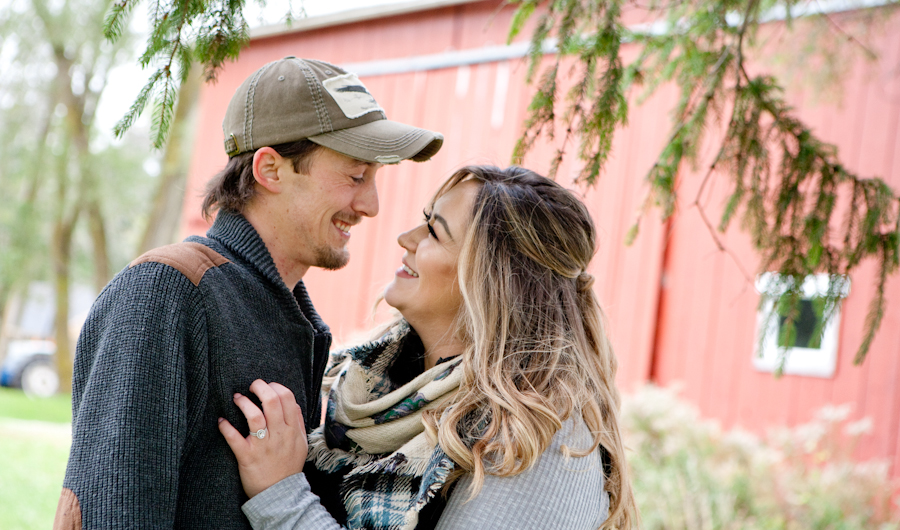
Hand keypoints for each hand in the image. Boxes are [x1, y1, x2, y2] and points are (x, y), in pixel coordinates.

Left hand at [218, 379, 307, 497]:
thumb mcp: (301, 443)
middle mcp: (279, 435)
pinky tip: (222, 421)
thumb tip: (293, 404)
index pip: (287, 398)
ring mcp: (263, 446)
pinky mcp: (247, 456)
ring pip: (254, 416)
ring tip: (237, 398)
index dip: (275, 386)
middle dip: (260, 387)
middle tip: (252, 386)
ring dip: (243, 403)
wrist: (280, 495)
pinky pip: (234, 438)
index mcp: (292, 430)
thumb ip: (298, 423)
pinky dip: (226, 427)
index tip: (267, 386)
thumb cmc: (288, 467)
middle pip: (271, 401)